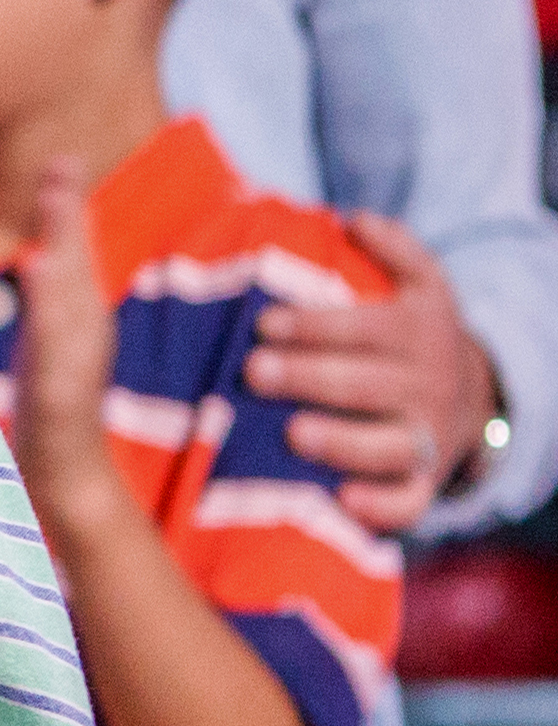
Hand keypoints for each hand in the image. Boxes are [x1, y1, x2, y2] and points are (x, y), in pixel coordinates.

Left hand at [7, 163, 118, 535]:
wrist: (66, 476)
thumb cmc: (51, 406)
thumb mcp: (45, 340)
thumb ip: (49, 294)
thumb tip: (44, 253)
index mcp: (75, 318)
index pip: (72, 255)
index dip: (67, 211)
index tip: (61, 162)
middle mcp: (83, 337)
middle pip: (76, 272)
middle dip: (68, 223)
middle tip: (61, 169)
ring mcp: (74, 373)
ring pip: (67, 320)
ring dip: (58, 282)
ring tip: (42, 249)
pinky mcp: (60, 410)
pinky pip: (54, 377)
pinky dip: (48, 351)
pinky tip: (32, 344)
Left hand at [244, 212, 491, 529]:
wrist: (472, 398)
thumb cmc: (416, 336)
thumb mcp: (423, 285)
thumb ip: (395, 248)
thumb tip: (354, 217)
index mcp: (418, 334)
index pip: (366, 327)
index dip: (316, 326)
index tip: (264, 323)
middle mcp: (425, 386)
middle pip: (368, 383)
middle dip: (311, 377)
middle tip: (254, 371)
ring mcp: (425, 438)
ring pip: (389, 444)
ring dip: (342, 441)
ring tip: (292, 433)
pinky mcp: (422, 485)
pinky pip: (408, 502)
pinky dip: (382, 508)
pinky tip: (342, 501)